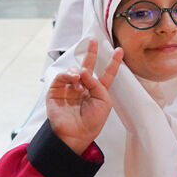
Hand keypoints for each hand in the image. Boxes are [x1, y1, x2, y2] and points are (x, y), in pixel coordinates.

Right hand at [46, 39, 123, 154]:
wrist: (76, 134)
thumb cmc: (92, 121)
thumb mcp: (103, 101)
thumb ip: (97, 83)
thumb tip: (84, 70)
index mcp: (97, 91)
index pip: (106, 74)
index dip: (113, 63)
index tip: (119, 50)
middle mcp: (83, 87)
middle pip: (88, 66)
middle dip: (91, 53)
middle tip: (94, 41)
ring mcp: (69, 88)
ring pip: (74, 70)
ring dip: (79, 72)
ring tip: (81, 79)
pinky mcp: (56, 91)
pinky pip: (61, 77)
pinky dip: (68, 74)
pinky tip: (75, 78)